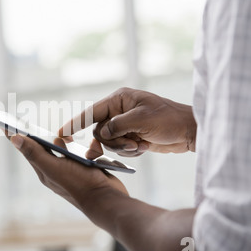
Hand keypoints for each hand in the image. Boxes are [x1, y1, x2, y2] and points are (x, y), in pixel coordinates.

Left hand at [9, 134, 128, 211]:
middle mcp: (54, 169)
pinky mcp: (86, 166)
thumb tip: (14, 139)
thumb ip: (34, 153)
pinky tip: (92, 151)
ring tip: (69, 138)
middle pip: (44, 146)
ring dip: (69, 141)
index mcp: (44, 169)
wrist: (107, 200)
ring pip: (66, 147)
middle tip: (32, 123)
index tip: (2, 122)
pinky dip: (89, 148)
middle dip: (42, 135)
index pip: (25, 149)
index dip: (13, 135)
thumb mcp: (53, 167)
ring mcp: (70, 168)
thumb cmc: (79, 184)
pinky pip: (84, 151)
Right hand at [59, 87, 196, 157]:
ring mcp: (125, 124)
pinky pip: (120, 148)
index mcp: (119, 99)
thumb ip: (116, 126)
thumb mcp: (141, 120)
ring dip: (124, 147)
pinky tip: (145, 146)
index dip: (75, 123)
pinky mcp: (131, 136)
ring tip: (141, 144)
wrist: (189, 132)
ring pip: (109, 142)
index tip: (61, 134)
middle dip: (114, 141)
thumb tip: (101, 134)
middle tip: (132, 143)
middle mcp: (119, 111)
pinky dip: (131, 151)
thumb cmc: (169, 119)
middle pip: (100, 131)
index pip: (91, 112)